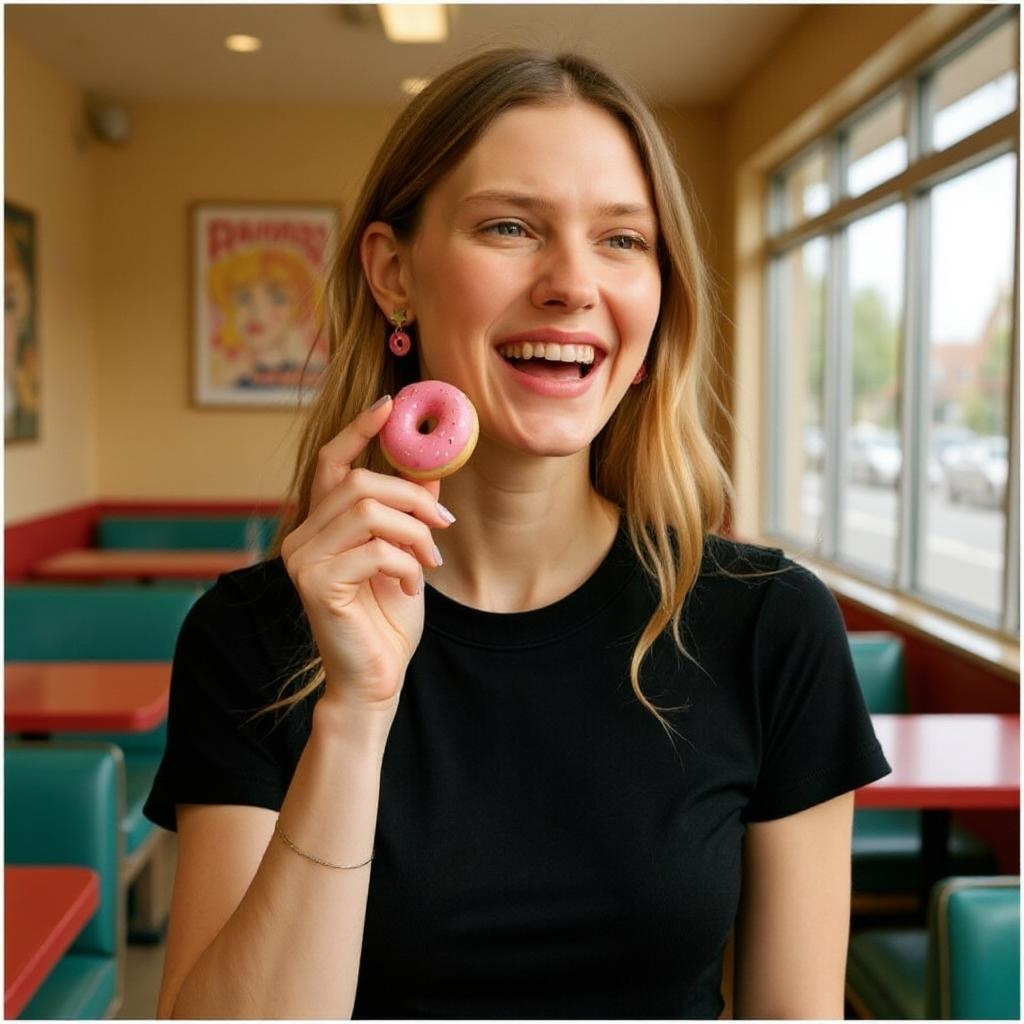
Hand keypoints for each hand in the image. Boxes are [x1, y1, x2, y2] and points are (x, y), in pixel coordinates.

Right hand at [280, 397, 451, 713]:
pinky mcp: (313, 582)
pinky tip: (411, 584)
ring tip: (428, 561)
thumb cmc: (388, 619)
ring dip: (413, 533)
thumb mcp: (407, 555)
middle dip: (411, 497)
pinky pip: (373, 549)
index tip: (391, 406)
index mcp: (320, 523)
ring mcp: (302, 558)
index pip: (331, 461)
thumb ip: (409, 514)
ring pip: (368, 510)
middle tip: (443, 524)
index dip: (359, 429)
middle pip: (359, 482)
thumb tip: (429, 468)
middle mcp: (301, 535)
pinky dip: (404, 563)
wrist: (376, 677)